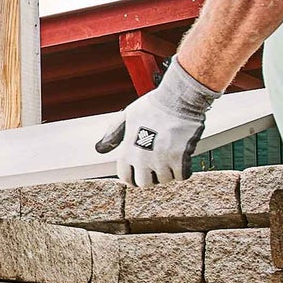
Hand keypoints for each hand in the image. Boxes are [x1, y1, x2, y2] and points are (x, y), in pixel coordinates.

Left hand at [95, 58, 220, 186]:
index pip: (126, 177)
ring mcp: (162, 160)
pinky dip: (183, 170)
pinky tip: (181, 157)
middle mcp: (143, 158)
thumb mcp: (127, 117)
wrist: (176, 98)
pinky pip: (182, 176)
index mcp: (129, 150)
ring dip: (167, 172)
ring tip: (169, 156)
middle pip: (144, 183)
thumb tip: (100, 149)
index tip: (139, 172)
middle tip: (156, 165)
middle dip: (150, 176)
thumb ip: (113, 134)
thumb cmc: (153, 106)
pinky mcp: (180, 158)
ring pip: (164, 180)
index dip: (133, 176)